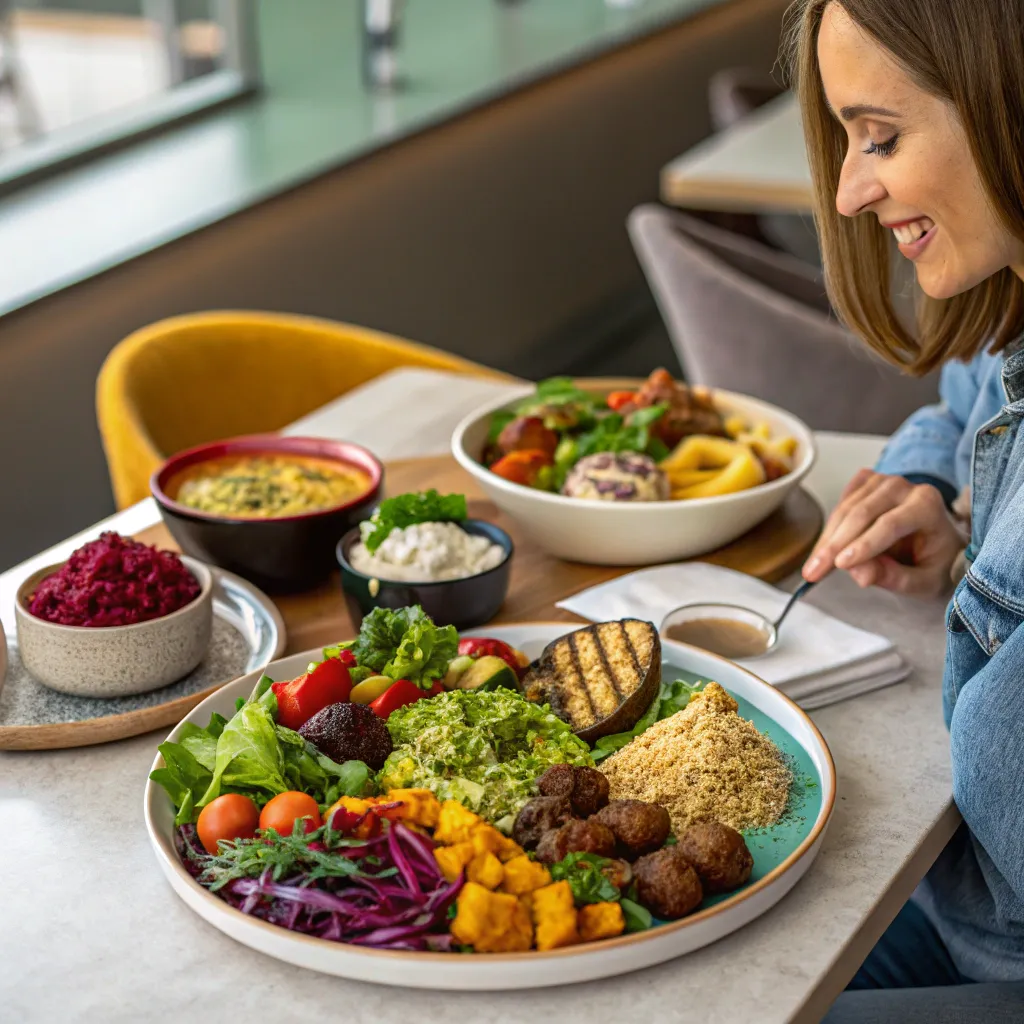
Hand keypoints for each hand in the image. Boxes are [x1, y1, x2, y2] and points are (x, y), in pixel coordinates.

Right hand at [802, 470, 965, 596]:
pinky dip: (831, 528)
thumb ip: (895, 578)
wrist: (937, 543)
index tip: (840, 565)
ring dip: (827, 539)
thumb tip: (859, 575)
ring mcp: (882, 481)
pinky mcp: (866, 483)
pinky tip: (826, 548)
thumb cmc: (934, 562)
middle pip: (862, 513)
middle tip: (814, 571)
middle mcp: (904, 487)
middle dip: (835, 545)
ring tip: (814, 567)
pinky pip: (841, 504)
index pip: (890, 523)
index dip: (863, 545)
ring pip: (846, 509)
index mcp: (927, 505)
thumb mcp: (924, 582)